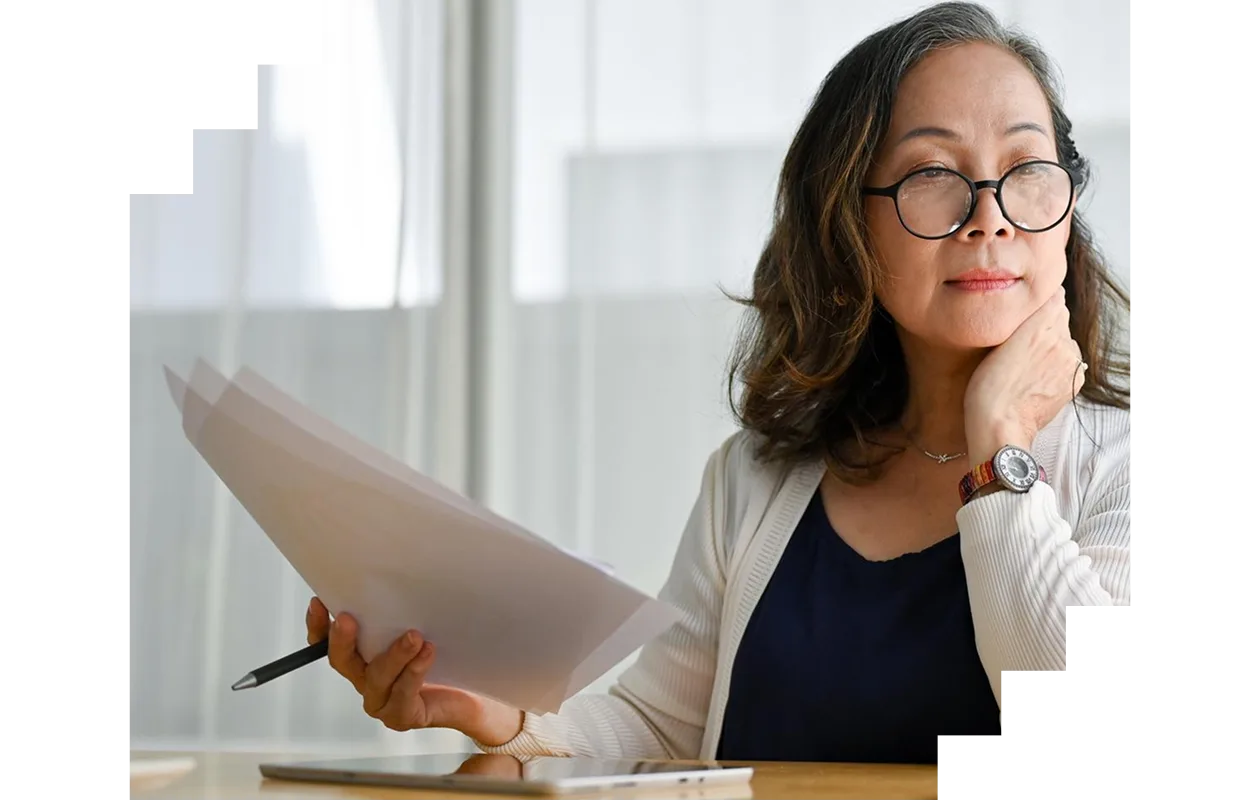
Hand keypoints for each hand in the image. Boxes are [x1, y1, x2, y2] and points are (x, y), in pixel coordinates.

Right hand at [306, 597, 524, 744]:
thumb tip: (399, 572)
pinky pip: (404, 694)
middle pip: (343, 662)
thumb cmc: (446, 657)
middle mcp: (366, 679)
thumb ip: (404, 609)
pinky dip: (415, 672)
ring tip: (413, 635)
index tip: (319, 601)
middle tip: (348, 618)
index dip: (318, 625)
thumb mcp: (421, 625)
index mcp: (362, 657)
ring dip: (393, 655)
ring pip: (377, 677)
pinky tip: (427, 653)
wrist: (474, 695)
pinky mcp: (403, 715)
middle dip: (343, 639)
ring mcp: (382, 701)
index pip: (327, 644)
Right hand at [963, 286, 1085, 466]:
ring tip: (1025, 363)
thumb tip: (1047, 297)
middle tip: (1018, 344)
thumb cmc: (988, 389)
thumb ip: (1025, 317)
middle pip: (1060, 320)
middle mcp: (1062, 342)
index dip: (1037, 303)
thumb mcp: (996, 343)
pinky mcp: (1074, 382)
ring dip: (1050, 346)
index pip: (1053, 298)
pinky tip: (1035, 377)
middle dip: (1043, 326)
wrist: (1001, 427)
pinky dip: (1056, 366)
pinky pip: (1068, 363)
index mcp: (1041, 326)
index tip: (1022, 313)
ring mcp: (1070, 363)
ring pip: (1064, 341)